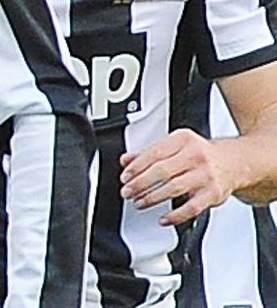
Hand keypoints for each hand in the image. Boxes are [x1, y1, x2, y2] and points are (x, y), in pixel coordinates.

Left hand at [120, 128, 249, 224]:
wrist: (233, 163)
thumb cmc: (199, 154)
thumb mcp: (175, 146)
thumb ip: (149, 153)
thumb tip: (125, 160)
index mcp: (183, 139)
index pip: (154, 153)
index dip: (136, 167)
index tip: (124, 177)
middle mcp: (196, 155)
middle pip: (162, 171)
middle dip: (140, 184)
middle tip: (127, 192)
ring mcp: (206, 175)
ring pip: (174, 188)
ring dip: (152, 198)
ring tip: (139, 203)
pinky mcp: (214, 193)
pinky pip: (192, 207)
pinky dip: (175, 215)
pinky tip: (163, 219)